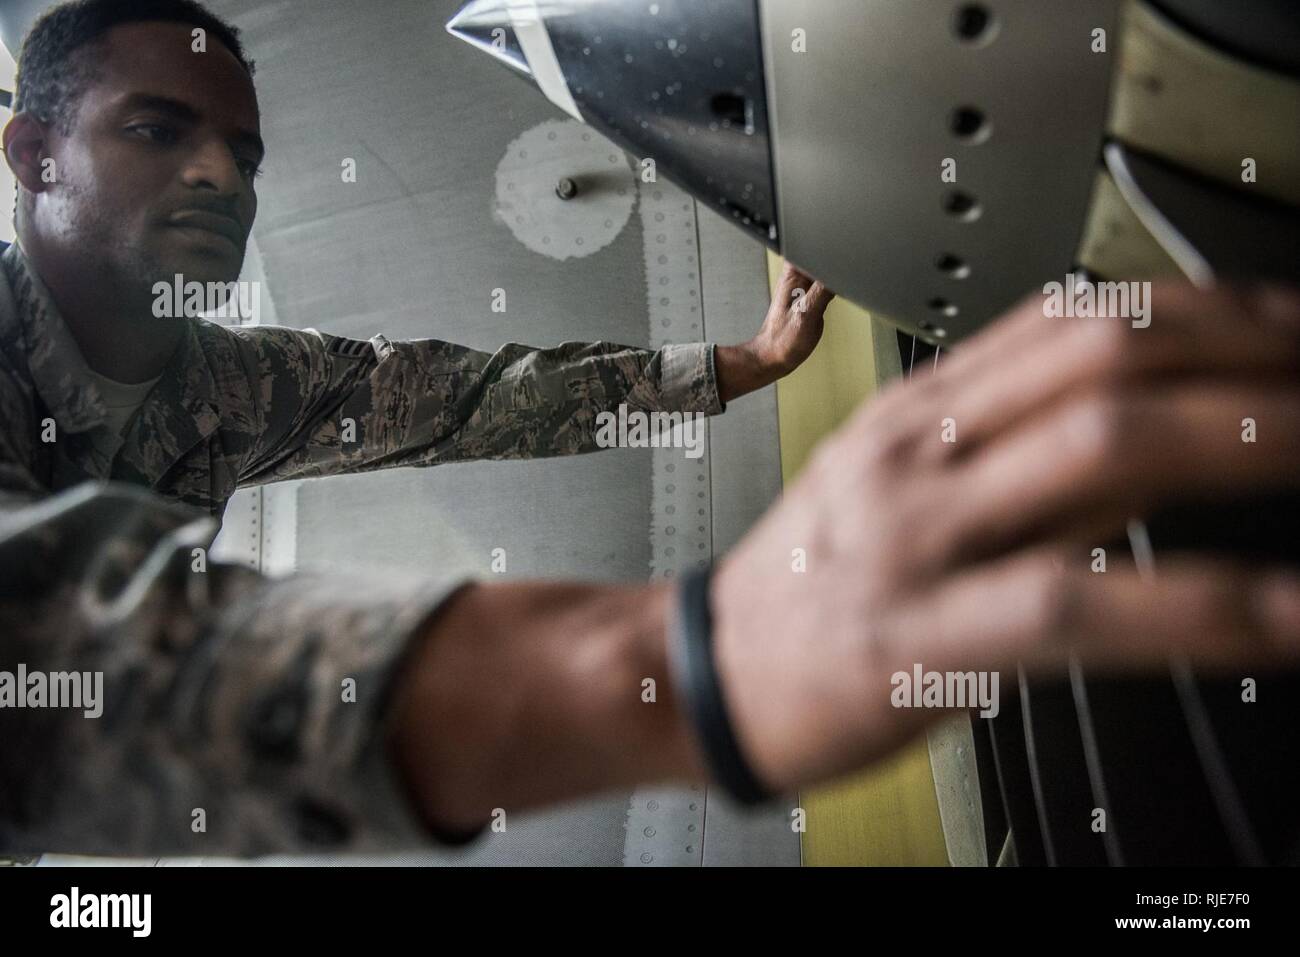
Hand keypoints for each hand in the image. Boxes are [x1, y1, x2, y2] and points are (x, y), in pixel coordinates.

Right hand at [709, 282, 1299, 792]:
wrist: (703, 671)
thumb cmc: (802, 586)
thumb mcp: (891, 490)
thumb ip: (1012, 461)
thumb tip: (1145, 445)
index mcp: (913, 412)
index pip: (1070, 315)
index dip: (1199, 304)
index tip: (1279, 318)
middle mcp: (919, 453)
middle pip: (1102, 354)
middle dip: (1244, 348)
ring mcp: (919, 536)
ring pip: (1099, 448)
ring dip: (1246, 435)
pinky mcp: (925, 634)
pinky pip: (1079, 603)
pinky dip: (1201, 603)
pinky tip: (1281, 613)